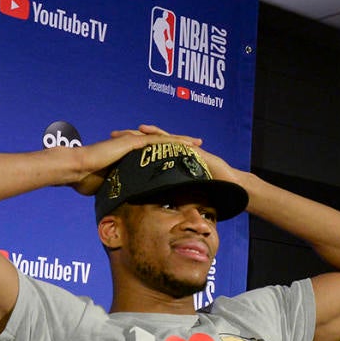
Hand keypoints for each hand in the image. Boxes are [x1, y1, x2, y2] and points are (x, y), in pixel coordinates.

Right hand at [69, 127, 200, 195]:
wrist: (76, 170)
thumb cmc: (85, 180)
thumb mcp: (108, 187)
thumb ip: (118, 190)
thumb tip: (120, 205)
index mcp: (129, 155)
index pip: (154, 155)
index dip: (169, 157)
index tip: (183, 161)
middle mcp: (132, 146)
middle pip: (162, 145)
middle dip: (180, 146)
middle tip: (198, 147)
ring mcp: (133, 142)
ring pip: (163, 140)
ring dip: (181, 141)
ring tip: (197, 143)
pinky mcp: (132, 142)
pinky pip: (157, 141)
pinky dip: (172, 142)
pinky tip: (185, 143)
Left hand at [114, 124, 243, 186]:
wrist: (229, 181)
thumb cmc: (210, 187)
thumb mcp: (183, 191)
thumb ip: (168, 195)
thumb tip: (150, 209)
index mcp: (168, 162)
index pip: (144, 154)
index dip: (128, 151)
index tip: (110, 152)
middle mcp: (172, 153)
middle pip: (147, 143)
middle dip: (129, 138)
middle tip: (112, 135)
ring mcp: (181, 148)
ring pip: (157, 138)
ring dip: (140, 133)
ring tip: (125, 131)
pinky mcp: (188, 147)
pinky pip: (171, 139)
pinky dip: (158, 134)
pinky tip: (145, 131)